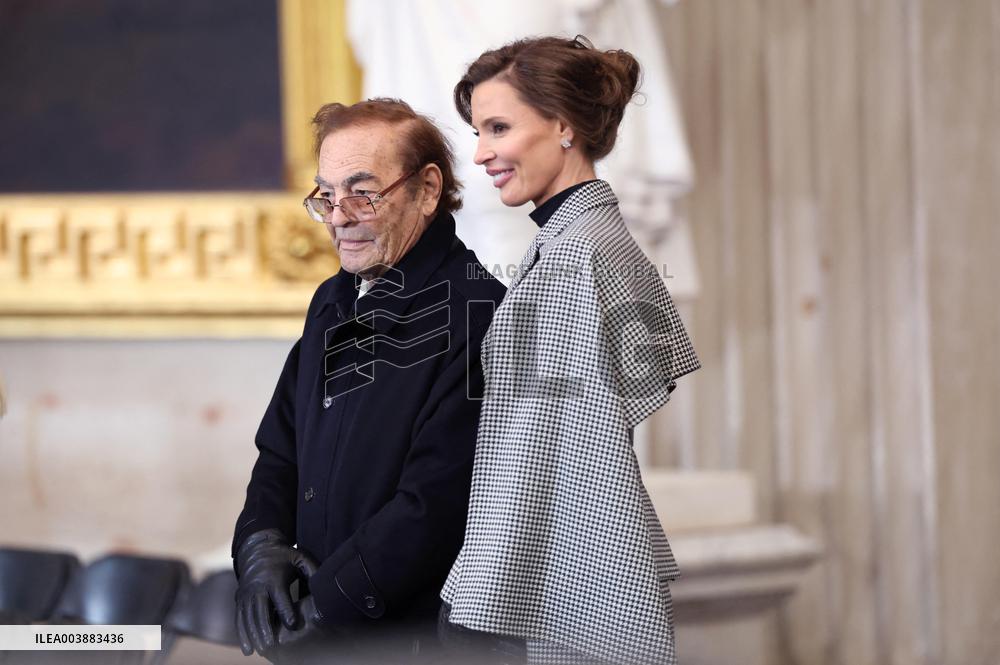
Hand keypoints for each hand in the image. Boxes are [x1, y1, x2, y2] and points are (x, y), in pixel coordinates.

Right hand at [234, 529, 318, 656]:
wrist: (257, 549)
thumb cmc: (284, 557)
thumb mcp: (299, 558)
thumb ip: (312, 570)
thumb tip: (323, 585)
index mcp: (274, 578)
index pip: (280, 597)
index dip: (286, 611)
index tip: (293, 625)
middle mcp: (257, 586)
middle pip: (260, 610)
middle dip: (265, 628)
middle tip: (270, 645)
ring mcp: (246, 593)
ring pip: (248, 617)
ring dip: (252, 635)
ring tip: (259, 651)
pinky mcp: (239, 599)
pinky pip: (239, 618)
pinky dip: (242, 634)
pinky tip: (247, 648)